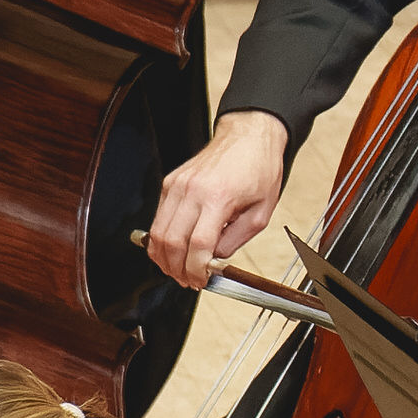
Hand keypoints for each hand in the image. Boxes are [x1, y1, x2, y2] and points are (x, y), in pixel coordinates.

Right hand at [145, 111, 288, 290]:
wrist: (248, 136)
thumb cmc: (259, 168)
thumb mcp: (260, 212)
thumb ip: (235, 240)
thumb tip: (213, 262)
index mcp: (218, 197)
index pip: (198, 245)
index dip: (196, 269)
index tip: (201, 280)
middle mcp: (192, 190)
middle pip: (171, 242)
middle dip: (177, 269)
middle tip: (188, 281)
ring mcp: (177, 185)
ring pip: (157, 232)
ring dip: (164, 258)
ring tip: (178, 270)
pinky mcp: (170, 183)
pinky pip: (159, 218)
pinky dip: (162, 239)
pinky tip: (174, 249)